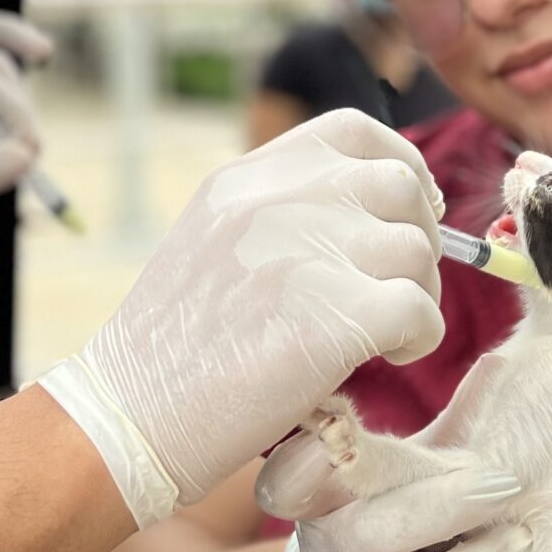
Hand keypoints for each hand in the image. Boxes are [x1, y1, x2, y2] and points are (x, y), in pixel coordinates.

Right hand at [40, 110, 446, 526]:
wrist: (130, 418)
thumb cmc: (173, 352)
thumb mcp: (211, 245)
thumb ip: (277, 214)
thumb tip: (375, 213)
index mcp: (242, 179)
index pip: (354, 133)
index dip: (400, 167)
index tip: (405, 213)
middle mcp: (273, 200)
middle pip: (397, 186)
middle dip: (416, 237)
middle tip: (392, 289)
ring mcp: (305, 252)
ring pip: (417, 249)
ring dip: (418, 294)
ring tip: (380, 336)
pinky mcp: (336, 316)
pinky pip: (422, 310)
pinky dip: (419, 339)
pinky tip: (384, 359)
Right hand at [254, 422, 531, 551]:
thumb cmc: (392, 522)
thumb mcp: (405, 473)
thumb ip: (451, 427)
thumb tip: (508, 362)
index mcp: (321, 495)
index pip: (295, 477)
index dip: (313, 457)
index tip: (339, 430)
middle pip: (378, 531)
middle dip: (446, 505)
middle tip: (505, 484)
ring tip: (520, 543)